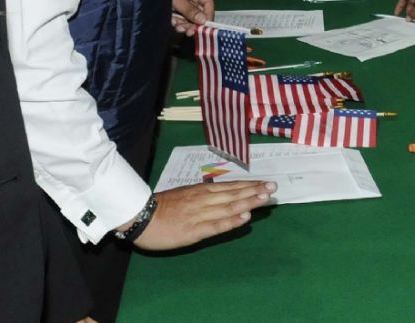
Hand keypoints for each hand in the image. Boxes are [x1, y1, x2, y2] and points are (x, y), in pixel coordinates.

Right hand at [130, 180, 277, 250]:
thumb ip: (202, 195)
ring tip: (265, 198)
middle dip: (254, 191)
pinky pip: (216, 225)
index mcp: (200, 191)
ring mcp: (200, 214)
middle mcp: (203, 200)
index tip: (265, 184)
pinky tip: (244, 217)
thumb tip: (222, 193)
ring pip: (228, 207)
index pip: (229, 187)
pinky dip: (231, 220)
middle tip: (273, 188)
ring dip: (248, 202)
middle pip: (233, 194)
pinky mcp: (194, 230)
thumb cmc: (162, 207)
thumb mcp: (184, 195)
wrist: (141, 217)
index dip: (248, 185)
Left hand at [171, 0, 214, 34]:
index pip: (209, 4)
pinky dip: (180, 20)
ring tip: (178, 26)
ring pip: (193, 16)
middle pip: (201, 12)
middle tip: (187, 31)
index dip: (206, 18)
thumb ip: (190, 10)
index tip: (202, 29)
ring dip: (185, 23)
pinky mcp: (183, 4)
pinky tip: (175, 22)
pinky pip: (185, 15)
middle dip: (192, 22)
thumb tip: (202, 20)